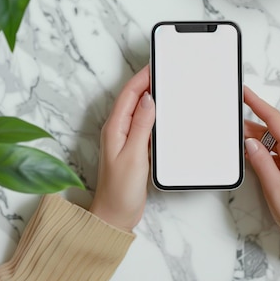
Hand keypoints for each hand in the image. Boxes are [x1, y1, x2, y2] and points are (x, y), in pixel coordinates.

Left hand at [89, 65, 154, 231]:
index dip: (142, 77)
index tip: (156, 65)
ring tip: (165, 86)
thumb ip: (141, 125)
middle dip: (147, 82)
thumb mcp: (133, 154)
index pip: (129, 95)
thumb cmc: (119, 190)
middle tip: (164, 70)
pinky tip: (163, 114)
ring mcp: (125, 139)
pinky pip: (143, 124)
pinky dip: (153, 115)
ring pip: (138, 110)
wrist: (115, 215)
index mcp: (114, 128)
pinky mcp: (133, 149)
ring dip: (150, 97)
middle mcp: (117, 130)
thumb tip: (148, 99)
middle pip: (132, 98)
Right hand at [244, 87, 279, 274]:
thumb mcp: (276, 191)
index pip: (274, 120)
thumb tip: (250, 143)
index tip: (244, 92)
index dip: (257, 103)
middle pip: (274, 130)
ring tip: (238, 142)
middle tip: (231, 125)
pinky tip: (254, 157)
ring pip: (277, 142)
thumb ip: (261, 163)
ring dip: (259, 141)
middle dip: (252, 126)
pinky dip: (267, 153)